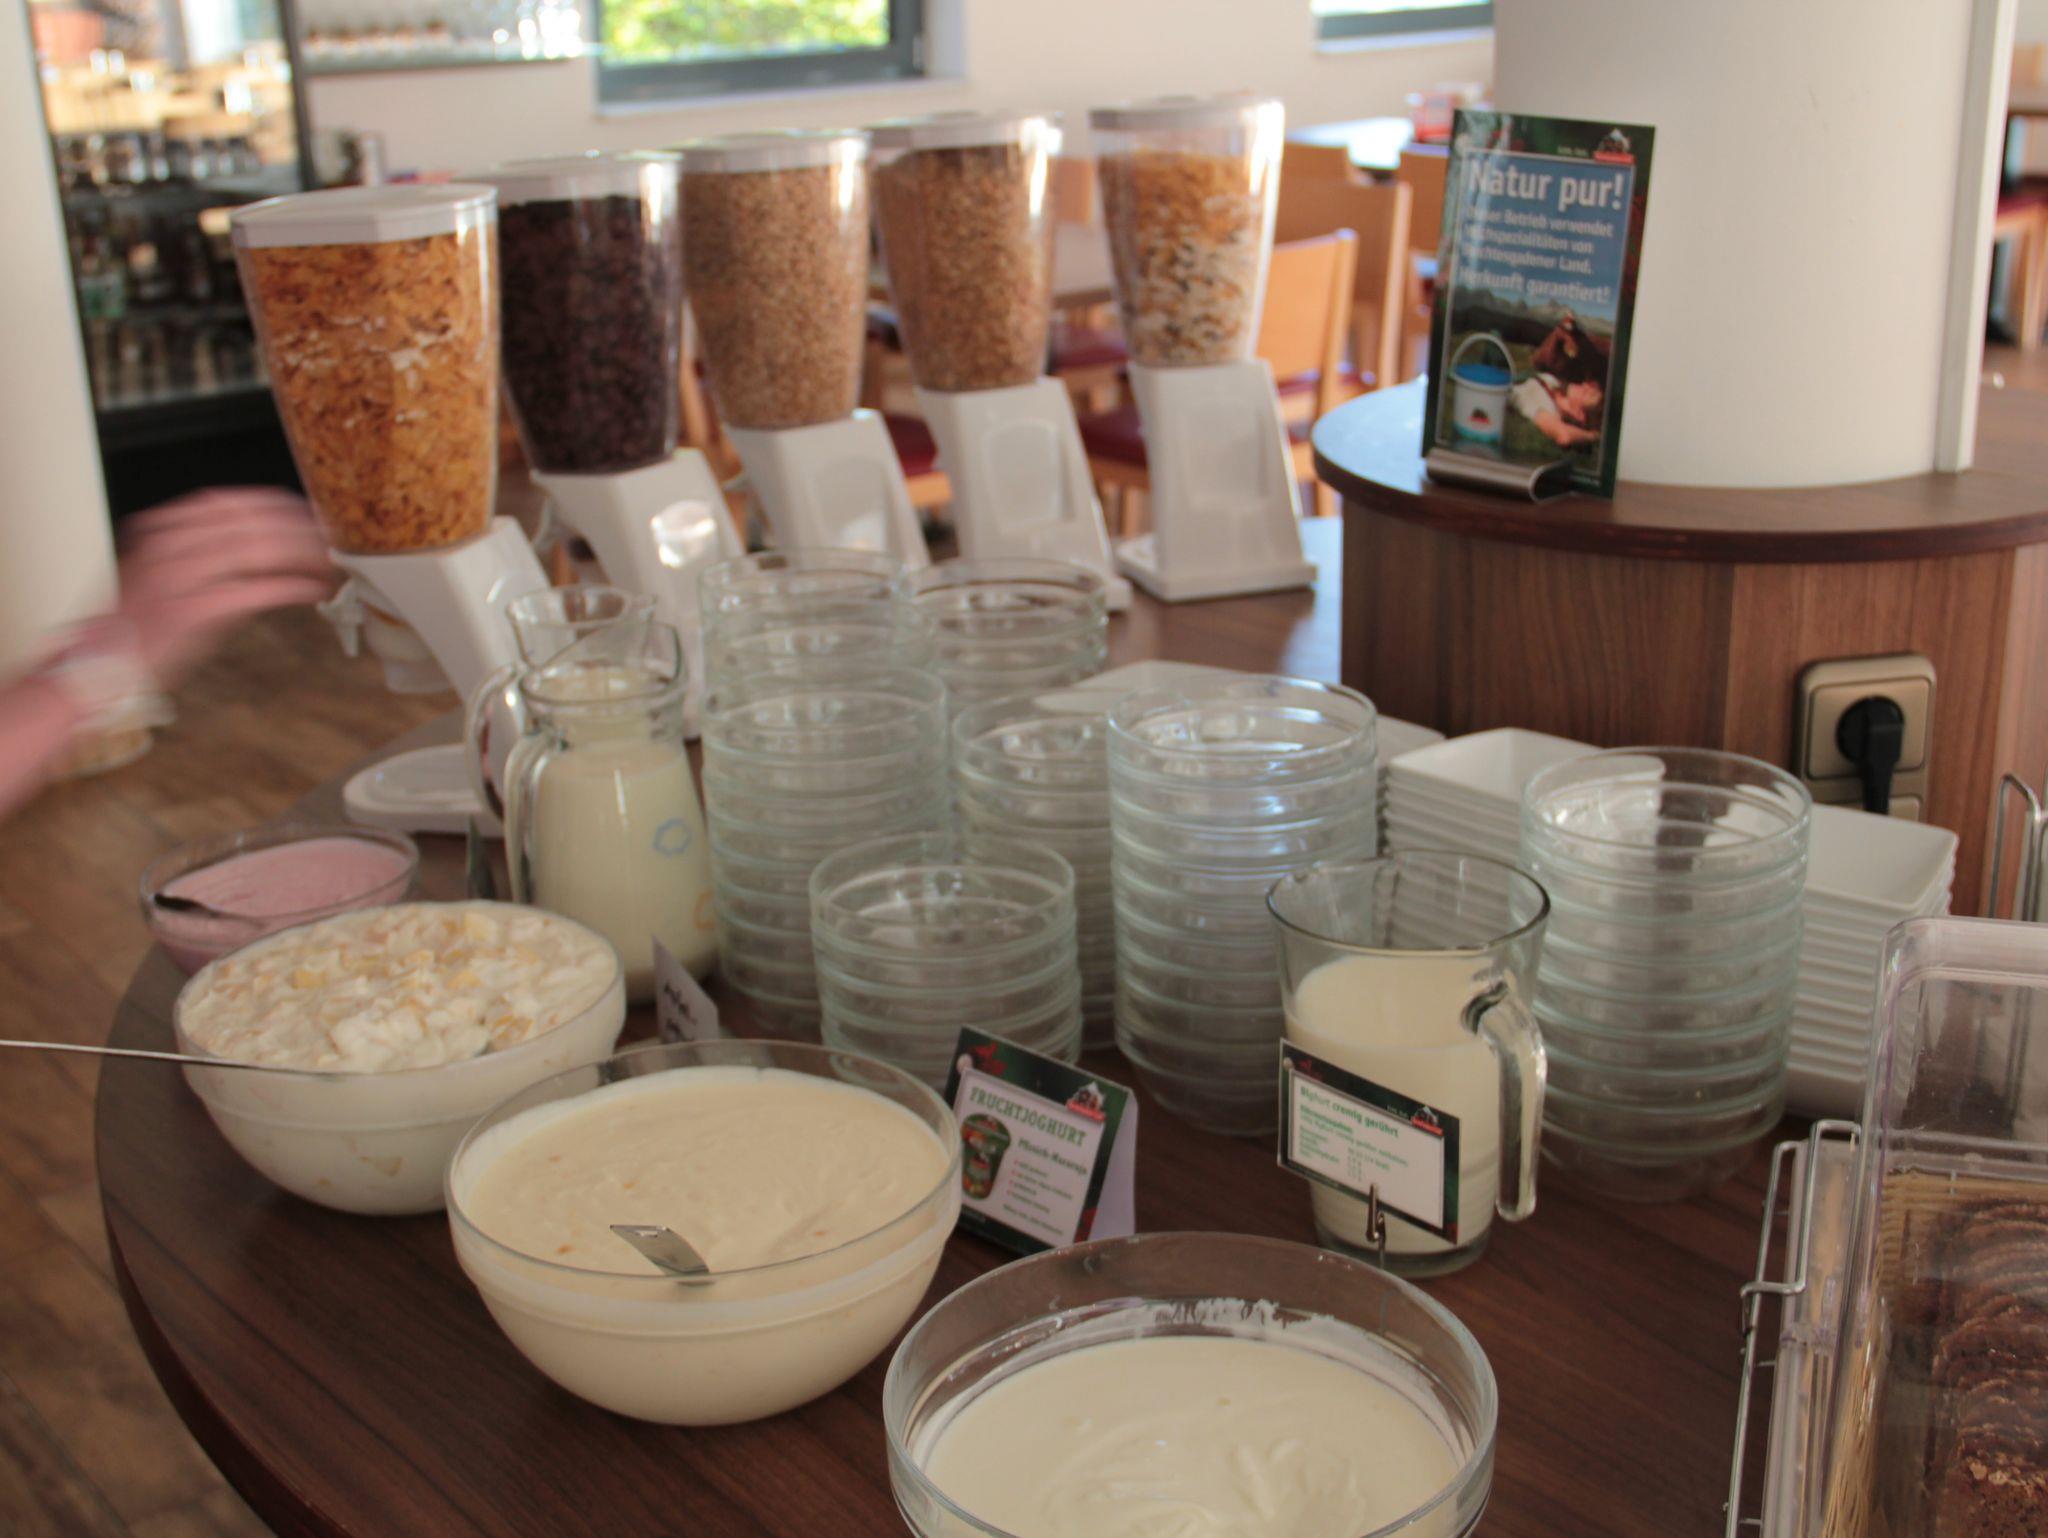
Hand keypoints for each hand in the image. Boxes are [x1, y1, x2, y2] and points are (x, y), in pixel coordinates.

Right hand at [114, 489, 334, 685]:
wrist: (99, 663)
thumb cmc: (138, 622)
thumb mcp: (165, 571)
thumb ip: (206, 552)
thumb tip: (263, 544)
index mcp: (163, 531)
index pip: (228, 501)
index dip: (275, 504)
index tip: (307, 511)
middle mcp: (170, 547)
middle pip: (249, 522)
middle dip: (297, 528)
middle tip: (330, 538)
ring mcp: (180, 578)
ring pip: (256, 550)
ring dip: (301, 556)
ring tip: (329, 565)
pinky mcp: (193, 612)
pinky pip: (254, 590)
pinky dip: (290, 587)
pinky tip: (313, 590)